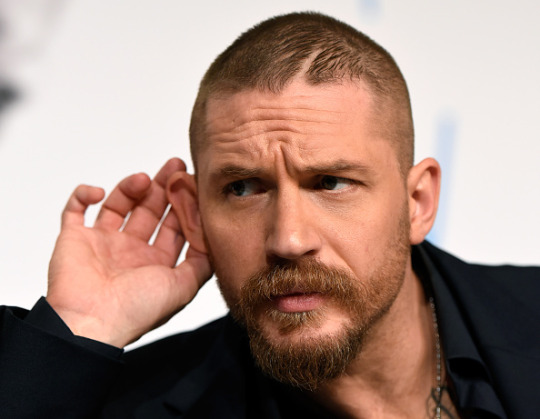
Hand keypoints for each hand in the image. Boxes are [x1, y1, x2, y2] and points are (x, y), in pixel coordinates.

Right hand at [46, 158, 211, 347]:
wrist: (91, 322)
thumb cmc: (137, 309)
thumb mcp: (184, 286)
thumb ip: (202, 262)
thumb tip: (212, 238)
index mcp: (155, 262)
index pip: (174, 225)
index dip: (185, 204)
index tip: (193, 182)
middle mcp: (130, 251)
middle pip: (150, 210)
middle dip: (164, 187)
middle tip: (176, 166)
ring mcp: (102, 243)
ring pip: (119, 204)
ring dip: (132, 187)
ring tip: (144, 179)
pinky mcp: (74, 238)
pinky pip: (74, 209)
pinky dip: (83, 194)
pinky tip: (98, 192)